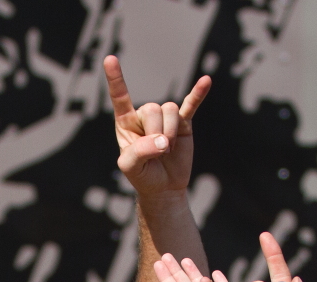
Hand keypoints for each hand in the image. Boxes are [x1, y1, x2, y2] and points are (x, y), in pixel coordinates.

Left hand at [104, 55, 210, 201]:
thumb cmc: (142, 175)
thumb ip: (140, 152)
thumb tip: (162, 141)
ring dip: (170, 132)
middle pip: (153, 108)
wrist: (164, 187)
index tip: (110, 59)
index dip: (116, 79)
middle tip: (157, 151)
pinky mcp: (184, 123)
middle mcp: (145, 116)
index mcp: (126, 122)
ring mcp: (165, 118)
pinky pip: (191, 105)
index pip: (120, 97)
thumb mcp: (130, 168)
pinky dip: (198, 94)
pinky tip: (206, 81)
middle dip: (156, 132)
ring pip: (170, 110)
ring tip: (168, 149)